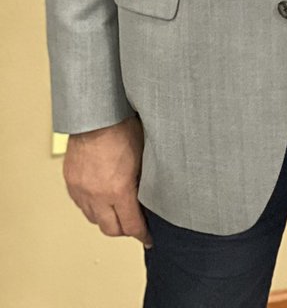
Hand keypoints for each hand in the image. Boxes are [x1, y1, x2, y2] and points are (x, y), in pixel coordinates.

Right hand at [63, 117, 150, 245]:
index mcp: (118, 189)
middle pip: (111, 229)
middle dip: (125, 230)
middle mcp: (97, 194)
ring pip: (94, 219)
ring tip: (118, 211)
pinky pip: (81, 204)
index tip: (148, 238)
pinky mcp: (71, 182)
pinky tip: (100, 198)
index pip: (131, 225)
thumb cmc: (122, 127)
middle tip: (134, 226)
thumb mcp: (144, 156)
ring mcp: (81, 189)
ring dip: (107, 218)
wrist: (96, 113)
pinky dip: (92, 206)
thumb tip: (151, 196)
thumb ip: (145, 181)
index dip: (142, 234)